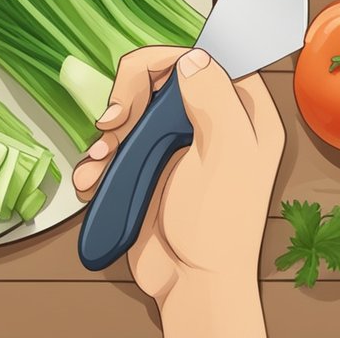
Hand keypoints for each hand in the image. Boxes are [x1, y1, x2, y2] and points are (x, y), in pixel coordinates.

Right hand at [73, 48, 283, 337]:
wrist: (188, 281)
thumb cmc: (217, 228)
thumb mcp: (225, 156)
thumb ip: (214, 100)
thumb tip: (192, 58)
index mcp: (243, 114)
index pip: (204, 57)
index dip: (167, 62)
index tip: (142, 88)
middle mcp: (210, 122)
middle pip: (158, 77)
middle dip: (128, 98)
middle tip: (116, 123)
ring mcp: (177, 144)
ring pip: (131, 109)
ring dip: (108, 134)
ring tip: (102, 161)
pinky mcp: (148, 165)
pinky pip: (115, 144)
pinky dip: (99, 159)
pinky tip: (96, 177)